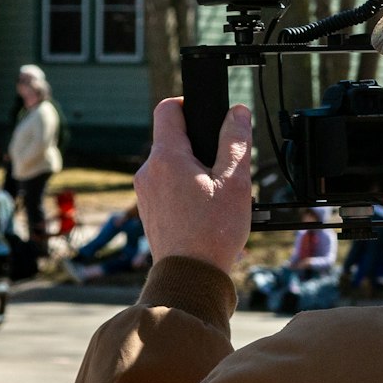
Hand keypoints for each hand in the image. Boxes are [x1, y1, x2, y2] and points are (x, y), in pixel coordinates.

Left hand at [134, 98, 252, 273]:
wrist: (190, 278)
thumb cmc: (213, 233)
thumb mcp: (235, 182)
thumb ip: (236, 142)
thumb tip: (238, 112)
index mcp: (166, 157)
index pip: (168, 109)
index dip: (189, 104)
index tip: (209, 117)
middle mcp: (148, 172)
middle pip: (173, 141)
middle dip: (200, 147)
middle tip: (225, 168)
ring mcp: (145, 194)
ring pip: (172, 167)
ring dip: (195, 173)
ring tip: (218, 198)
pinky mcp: (149, 213)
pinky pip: (168, 189)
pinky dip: (187, 192)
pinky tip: (206, 213)